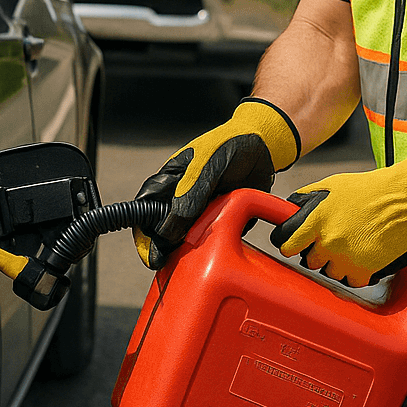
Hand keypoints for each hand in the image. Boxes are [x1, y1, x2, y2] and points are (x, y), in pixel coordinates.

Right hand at [132, 98, 298, 268]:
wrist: (264, 145)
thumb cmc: (229, 145)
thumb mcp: (208, 164)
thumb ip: (191, 192)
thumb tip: (171, 227)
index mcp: (170, 180)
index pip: (146, 207)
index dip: (143, 232)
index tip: (148, 252)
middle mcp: (182, 197)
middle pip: (162, 227)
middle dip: (161, 246)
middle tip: (163, 262)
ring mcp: (201, 208)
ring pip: (185, 235)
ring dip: (185, 248)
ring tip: (187, 260)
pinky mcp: (220, 216)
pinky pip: (211, 236)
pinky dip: (210, 246)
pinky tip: (214, 252)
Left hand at [269, 152, 406, 287]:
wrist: (402, 200)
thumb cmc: (370, 190)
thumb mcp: (332, 185)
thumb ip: (308, 198)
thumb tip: (292, 206)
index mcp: (317, 220)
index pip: (289, 245)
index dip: (291, 246)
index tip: (294, 248)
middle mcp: (328, 241)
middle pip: (311, 262)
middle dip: (320, 253)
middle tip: (334, 241)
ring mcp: (345, 258)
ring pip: (331, 273)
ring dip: (339, 264)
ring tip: (353, 246)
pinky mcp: (363, 270)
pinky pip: (352, 281)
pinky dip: (357, 273)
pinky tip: (363, 257)